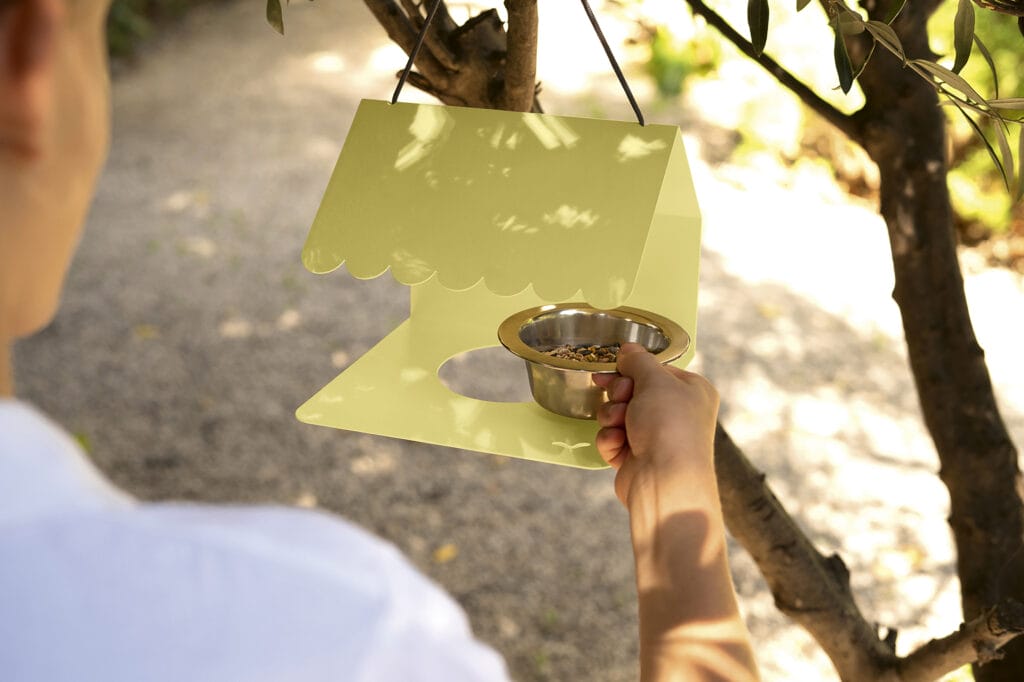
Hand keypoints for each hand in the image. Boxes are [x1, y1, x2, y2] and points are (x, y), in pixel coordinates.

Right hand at [593, 343, 718, 507]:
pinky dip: (610, 439)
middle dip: (620, 394)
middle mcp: (676, 414)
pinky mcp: (636, 457)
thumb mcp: (656, 381)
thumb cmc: (670, 426)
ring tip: (620, 425)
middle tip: (623, 399)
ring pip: (617, 413)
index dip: (631, 369)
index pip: (655, 370)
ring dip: (612, 416)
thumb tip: (628, 349)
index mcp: (692, 391)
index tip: (612, 368)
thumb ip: (638, 361)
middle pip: (632, 390)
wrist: (666, 481)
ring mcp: (655, 437)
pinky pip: (612, 438)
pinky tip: (618, 445)